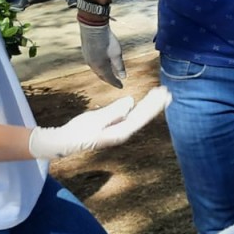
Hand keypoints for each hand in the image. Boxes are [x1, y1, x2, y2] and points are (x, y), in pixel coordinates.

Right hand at [28, 86, 170, 159]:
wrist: (66, 142)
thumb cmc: (79, 131)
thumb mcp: (95, 120)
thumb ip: (114, 111)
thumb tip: (131, 102)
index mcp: (122, 131)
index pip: (143, 115)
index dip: (154, 104)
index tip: (164, 94)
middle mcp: (124, 132)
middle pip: (144, 115)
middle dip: (155, 103)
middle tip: (167, 91)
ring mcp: (120, 130)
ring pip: (139, 115)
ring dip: (149, 104)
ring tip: (159, 94)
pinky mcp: (115, 128)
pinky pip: (132, 116)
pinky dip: (139, 107)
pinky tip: (143, 103)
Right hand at [80, 20, 125, 87]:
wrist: (93, 27)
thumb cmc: (106, 40)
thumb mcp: (116, 54)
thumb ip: (119, 66)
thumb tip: (123, 77)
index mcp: (100, 67)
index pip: (109, 79)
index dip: (116, 83)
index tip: (121, 87)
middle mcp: (92, 65)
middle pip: (102, 76)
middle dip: (109, 80)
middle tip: (116, 82)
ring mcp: (87, 58)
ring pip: (96, 70)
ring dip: (103, 74)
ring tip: (110, 75)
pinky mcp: (86, 52)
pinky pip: (93, 64)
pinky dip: (99, 67)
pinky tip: (102, 65)